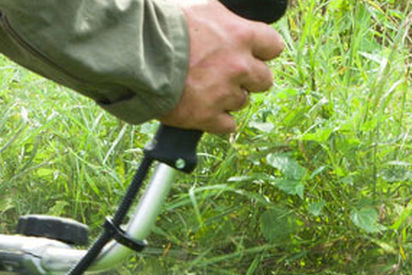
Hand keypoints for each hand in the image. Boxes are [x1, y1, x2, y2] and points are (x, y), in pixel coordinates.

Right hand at [158, 0, 284, 134]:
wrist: (138, 53)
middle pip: (265, 79)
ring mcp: (224, 94)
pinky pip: (227, 125)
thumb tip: (229, 19)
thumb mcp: (202, 6)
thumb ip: (224, 17)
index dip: (262, 50)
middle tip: (228, 73)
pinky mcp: (207, 116)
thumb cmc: (165, 23)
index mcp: (242, 35)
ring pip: (243, 102)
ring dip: (229, 97)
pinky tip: (204, 109)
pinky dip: (218, 120)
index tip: (252, 53)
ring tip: (207, 88)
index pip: (274, 46)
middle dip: (249, 77)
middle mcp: (239, 66)